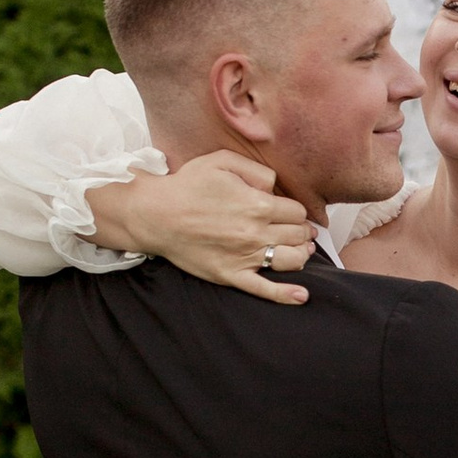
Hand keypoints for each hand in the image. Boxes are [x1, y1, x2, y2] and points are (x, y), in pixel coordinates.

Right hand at [94, 153, 315, 300]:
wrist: (156, 214)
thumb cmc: (187, 186)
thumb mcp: (223, 161)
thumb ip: (257, 170)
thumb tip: (276, 187)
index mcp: (258, 204)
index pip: (297, 212)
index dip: (295, 211)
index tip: (288, 211)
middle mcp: (256, 233)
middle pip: (298, 235)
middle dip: (300, 231)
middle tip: (295, 229)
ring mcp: (245, 257)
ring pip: (292, 260)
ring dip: (301, 254)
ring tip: (299, 250)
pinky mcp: (232, 275)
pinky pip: (264, 289)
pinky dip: (286, 295)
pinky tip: (301, 296)